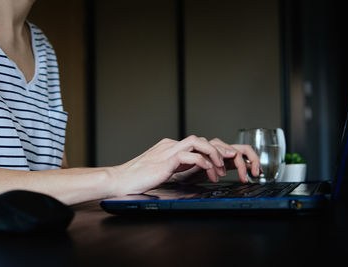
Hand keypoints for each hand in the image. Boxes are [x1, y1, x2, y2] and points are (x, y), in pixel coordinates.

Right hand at [110, 135, 259, 195]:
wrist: (120, 180)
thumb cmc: (138, 179)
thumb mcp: (161, 171)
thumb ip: (174, 167)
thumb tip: (189, 171)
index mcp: (169, 147)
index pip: (195, 143)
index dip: (211, 152)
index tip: (221, 163)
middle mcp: (170, 145)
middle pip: (200, 139)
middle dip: (217, 150)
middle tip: (227, 162)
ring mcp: (168, 151)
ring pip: (198, 142)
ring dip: (213, 155)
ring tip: (220, 169)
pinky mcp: (166, 161)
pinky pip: (190, 156)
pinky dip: (203, 163)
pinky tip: (209, 172)